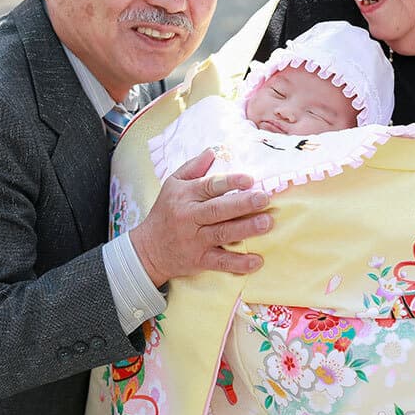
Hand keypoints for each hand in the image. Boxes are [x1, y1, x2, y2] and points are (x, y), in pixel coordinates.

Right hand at [130, 149, 271, 287]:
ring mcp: (194, 240)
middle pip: (217, 209)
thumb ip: (193, 167)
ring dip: (246, 229)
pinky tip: (257, 261)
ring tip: (267, 223)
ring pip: (222, 233)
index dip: (230, 182)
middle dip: (242, 204)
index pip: (209, 186)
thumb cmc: (166, 212)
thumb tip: (213, 150)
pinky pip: (220, 262)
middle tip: (264, 198)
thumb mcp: (173, 184)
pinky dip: (238, 263)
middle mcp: (189, 217)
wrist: (147, 249)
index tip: (250, 179)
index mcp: (185, 195)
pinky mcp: (199, 260)